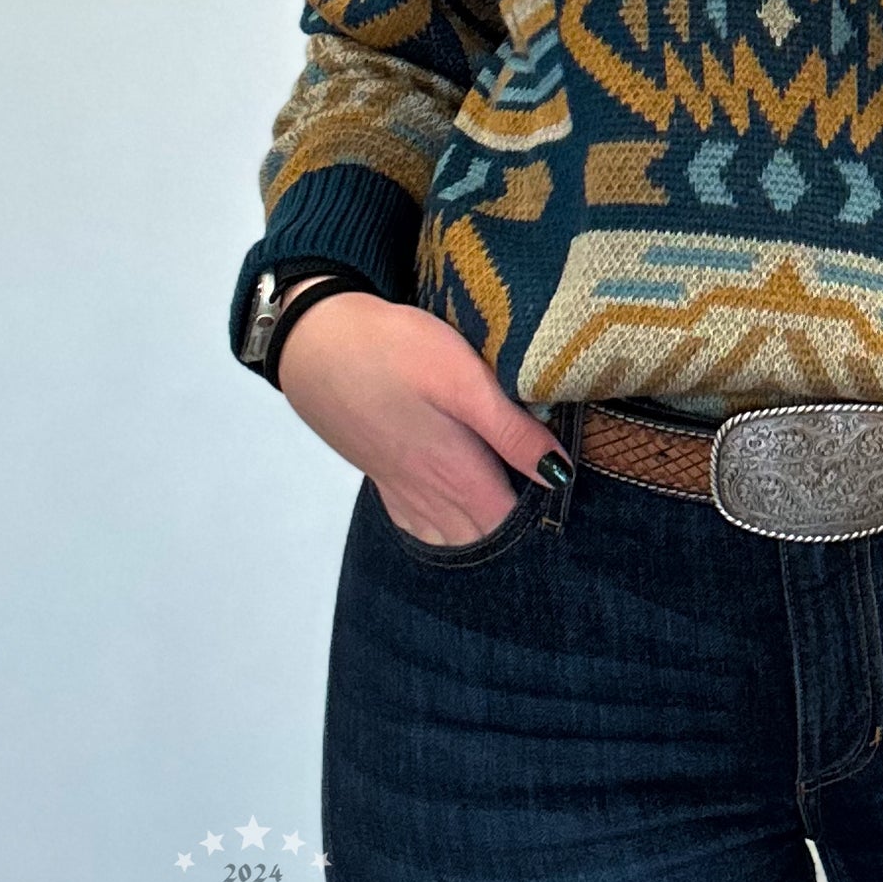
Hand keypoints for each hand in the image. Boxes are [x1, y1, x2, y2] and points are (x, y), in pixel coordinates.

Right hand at [274, 286, 564, 545]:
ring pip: (448, 537)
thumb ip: (511, 431)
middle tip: (546, 511)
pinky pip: (417, 523)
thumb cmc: (394, 352)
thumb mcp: (464, 381)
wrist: (316, 343)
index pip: (510, 526)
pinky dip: (442, 529)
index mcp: (458, 474)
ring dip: (478, 535)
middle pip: (481, 538)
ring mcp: (401, 486)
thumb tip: (559, 474)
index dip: (542, 523)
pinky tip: (453, 514)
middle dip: (514, 536)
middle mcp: (430, 493)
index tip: (566, 505)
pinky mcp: (381, 472)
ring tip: (508, 515)